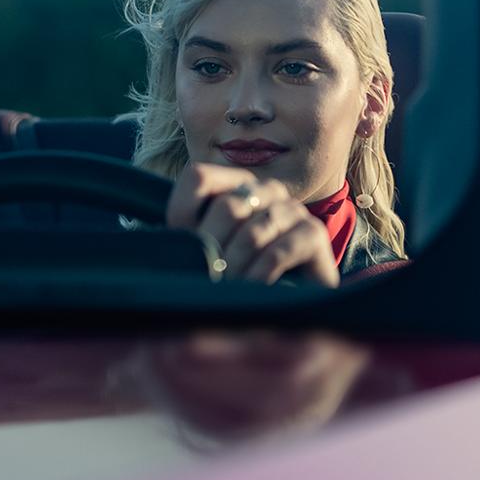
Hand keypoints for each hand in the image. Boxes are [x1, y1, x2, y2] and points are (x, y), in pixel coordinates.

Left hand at [166, 163, 339, 286]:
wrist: (293, 302)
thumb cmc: (245, 275)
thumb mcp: (210, 253)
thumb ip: (190, 236)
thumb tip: (166, 241)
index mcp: (237, 185)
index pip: (199, 176)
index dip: (183, 211)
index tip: (184, 246)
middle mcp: (266, 190)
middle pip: (227, 207)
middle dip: (213, 249)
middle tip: (209, 278)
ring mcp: (292, 209)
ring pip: (251, 233)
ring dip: (235, 268)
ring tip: (228, 291)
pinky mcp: (313, 234)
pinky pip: (276, 252)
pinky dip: (258, 277)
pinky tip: (252, 291)